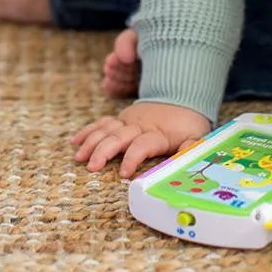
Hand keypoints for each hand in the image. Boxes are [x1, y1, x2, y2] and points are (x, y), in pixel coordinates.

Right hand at [70, 102, 210, 177]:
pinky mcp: (122, 118)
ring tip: (79, 157)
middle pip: (118, 137)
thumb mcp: (197, 135)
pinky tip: (75, 141)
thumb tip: (188, 155)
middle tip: (91, 166)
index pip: (142, 145)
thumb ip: (191, 147)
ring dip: (92, 142)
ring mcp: (129, 120)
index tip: (124, 173)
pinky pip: (103, 123)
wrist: (183, 97)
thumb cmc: (189, 124)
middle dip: (104, 151)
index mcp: (157, 133)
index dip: (132, 158)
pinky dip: (89, 131)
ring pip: (106, 130)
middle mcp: (140, 125)